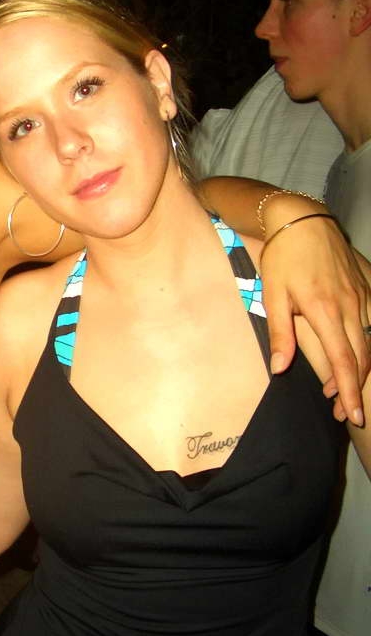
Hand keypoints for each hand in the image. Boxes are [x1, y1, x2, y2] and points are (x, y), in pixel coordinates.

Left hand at [260, 212, 369, 424]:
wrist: (302, 220)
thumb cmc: (283, 258)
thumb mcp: (274, 295)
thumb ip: (281, 334)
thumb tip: (280, 369)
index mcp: (326, 311)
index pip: (344, 361)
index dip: (349, 391)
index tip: (353, 414)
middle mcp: (350, 306)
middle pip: (362, 357)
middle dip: (356, 389)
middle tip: (347, 414)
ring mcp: (362, 296)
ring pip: (369, 342)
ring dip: (360, 370)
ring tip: (344, 392)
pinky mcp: (365, 288)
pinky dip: (365, 346)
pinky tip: (354, 357)